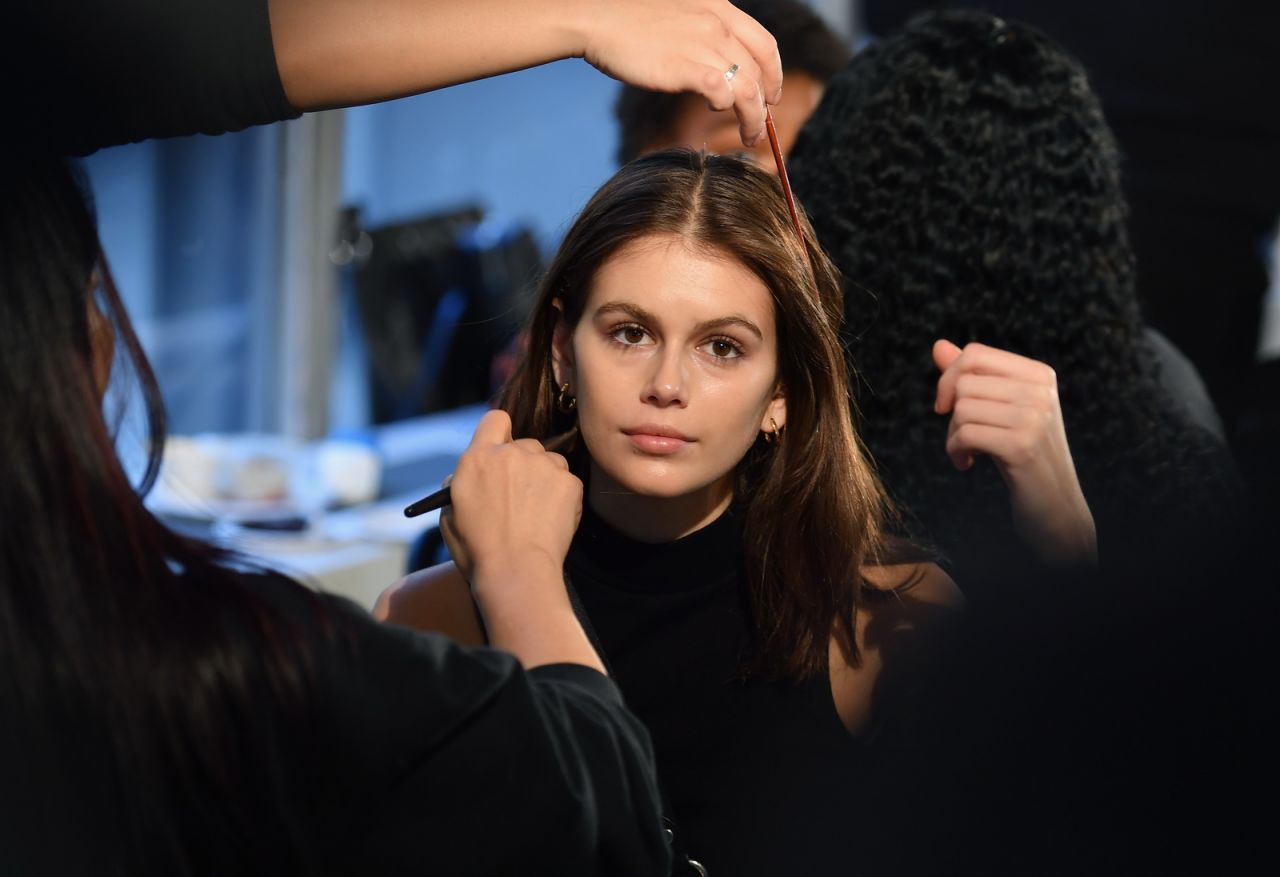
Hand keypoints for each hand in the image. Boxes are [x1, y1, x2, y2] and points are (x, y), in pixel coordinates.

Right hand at [439, 409, 582, 592]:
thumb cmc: (478, 551)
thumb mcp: (450, 516)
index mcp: (478, 458)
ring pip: (549, 461)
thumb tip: (467, 475)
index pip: (495, 420)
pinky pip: (567, 481)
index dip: (500, 433)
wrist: (516, 572)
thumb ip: (460, 484)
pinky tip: (550, 521)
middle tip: (519, 494)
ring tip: (535, 513)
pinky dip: (562, 497)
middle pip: (524, 444)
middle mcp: (512, 453)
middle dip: (523, 463)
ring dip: (544, 478)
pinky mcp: (569, 481)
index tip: (502, 450)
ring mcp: (543, 465)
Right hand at [577, 0, 783, 147]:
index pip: (765, 45)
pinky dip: (726, 106)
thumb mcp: (680, 16)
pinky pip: (722, 91)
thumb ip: (703, 36)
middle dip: (766, 105)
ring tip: (750, 135)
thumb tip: (714, 68)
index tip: (771, 96)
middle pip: (760, 72)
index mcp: (719, 9)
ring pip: (747, 88)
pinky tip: (715, 110)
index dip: (774, 74)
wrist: (597, 17)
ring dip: (753, 117)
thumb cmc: (630, 20)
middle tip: (760, 128)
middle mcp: (717, 24)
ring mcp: (702, 44)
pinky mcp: (684, 66)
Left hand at [933, 340, 1096, 564]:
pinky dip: (955, 452)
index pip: (976, 353)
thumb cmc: (1022, 454)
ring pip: (961, 409)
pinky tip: (967, 464)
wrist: (1056, 506)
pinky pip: (964, 434)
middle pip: (964, 382)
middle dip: (952, 414)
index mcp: (1039, 374)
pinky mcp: (1021, 446)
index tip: (947, 406)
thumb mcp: (1000, 410)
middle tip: (963, 438)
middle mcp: (1041, 391)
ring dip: (953, 436)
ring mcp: (1034, 418)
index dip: (949, 378)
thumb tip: (938, 345)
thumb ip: (973, 377)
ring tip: (968, 452)